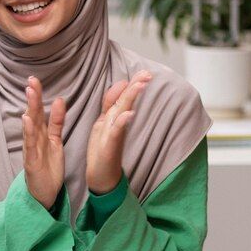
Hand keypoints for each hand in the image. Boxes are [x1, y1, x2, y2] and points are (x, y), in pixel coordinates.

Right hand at [22, 75, 65, 209]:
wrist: (44, 194)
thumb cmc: (48, 168)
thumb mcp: (56, 141)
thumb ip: (57, 123)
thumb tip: (60, 100)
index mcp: (41, 134)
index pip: (39, 111)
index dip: (38, 96)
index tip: (35, 80)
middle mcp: (34, 140)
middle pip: (34, 115)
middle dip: (33, 98)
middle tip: (32, 81)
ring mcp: (32, 150)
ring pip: (31, 127)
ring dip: (30, 109)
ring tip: (30, 94)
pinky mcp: (32, 162)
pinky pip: (30, 145)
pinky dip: (29, 132)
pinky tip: (27, 119)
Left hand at [87, 70, 151, 193]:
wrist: (102, 178)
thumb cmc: (103, 151)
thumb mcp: (104, 123)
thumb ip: (110, 105)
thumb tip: (120, 85)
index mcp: (113, 119)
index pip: (122, 97)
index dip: (132, 84)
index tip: (143, 72)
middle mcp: (116, 125)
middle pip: (126, 102)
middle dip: (136, 86)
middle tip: (148, 74)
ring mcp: (115, 136)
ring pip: (123, 113)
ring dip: (131, 98)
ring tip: (140, 85)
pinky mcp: (111, 147)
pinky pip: (116, 132)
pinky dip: (122, 122)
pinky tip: (128, 114)